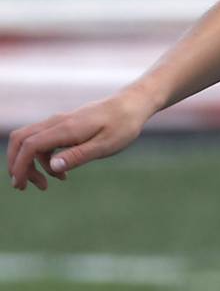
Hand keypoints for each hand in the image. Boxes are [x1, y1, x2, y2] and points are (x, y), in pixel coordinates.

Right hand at [7, 92, 150, 191]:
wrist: (132, 105)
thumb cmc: (123, 126)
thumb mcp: (105, 146)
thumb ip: (78, 156)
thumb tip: (53, 167)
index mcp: (65, 128)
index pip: (29, 146)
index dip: (20, 166)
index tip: (21, 185)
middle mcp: (57, 122)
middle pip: (20, 140)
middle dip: (16, 164)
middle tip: (24, 186)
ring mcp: (59, 122)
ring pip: (30, 141)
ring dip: (32, 164)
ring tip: (47, 184)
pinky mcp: (64, 125)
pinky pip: (43, 140)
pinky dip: (44, 158)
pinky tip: (60, 172)